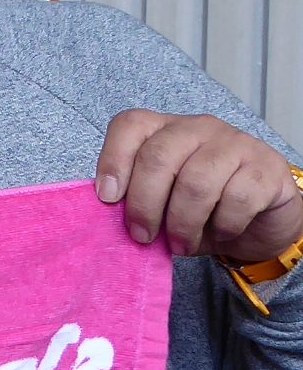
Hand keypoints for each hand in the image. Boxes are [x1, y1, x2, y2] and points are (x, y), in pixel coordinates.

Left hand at [96, 111, 302, 261]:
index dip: (113, 161)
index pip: (130, 126)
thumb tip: (102, 215)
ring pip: (196, 181)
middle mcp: (198, 128)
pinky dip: (223, 225)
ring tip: (180, 244)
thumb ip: (131, 200)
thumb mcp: (158, 205)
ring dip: (183, 223)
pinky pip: (237, 198)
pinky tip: (221, 232)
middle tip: (143, 236)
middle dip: (145, 205)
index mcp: (164, 130)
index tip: (108, 199)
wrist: (256, 223)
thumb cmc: (197, 210)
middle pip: (158, 156)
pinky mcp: (267, 167)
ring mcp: (236, 143)